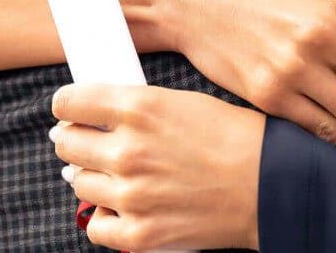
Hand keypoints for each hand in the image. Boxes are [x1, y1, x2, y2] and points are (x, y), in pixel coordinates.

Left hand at [51, 84, 263, 251]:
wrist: (269, 181)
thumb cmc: (234, 135)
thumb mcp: (183, 101)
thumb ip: (138, 106)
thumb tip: (100, 116)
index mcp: (140, 107)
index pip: (71, 102)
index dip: (66, 103)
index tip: (68, 108)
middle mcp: (128, 149)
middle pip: (67, 142)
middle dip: (73, 137)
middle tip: (85, 138)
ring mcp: (131, 194)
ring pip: (78, 182)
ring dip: (90, 174)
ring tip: (112, 170)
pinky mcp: (139, 232)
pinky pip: (96, 225)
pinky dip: (105, 214)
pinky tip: (121, 203)